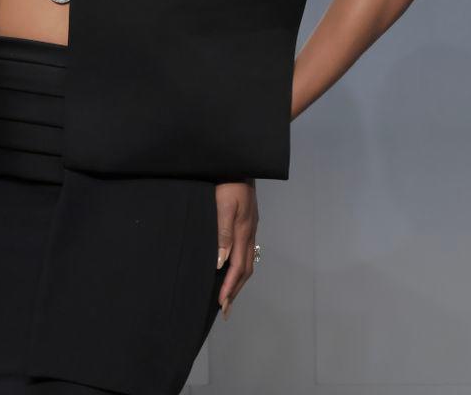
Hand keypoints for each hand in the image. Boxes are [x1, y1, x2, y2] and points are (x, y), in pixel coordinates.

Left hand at [215, 177, 258, 319]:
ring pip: (247, 262)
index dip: (230, 287)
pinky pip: (245, 251)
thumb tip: (220, 262)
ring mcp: (250, 228)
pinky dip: (239, 266)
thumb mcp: (223, 205)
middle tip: (225, 309)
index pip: (238, 267)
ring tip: (229, 295)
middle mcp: (249, 233)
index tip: (221, 304)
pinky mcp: (247, 223)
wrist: (238, 162)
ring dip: (238, 281)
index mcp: (242, 231)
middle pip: (245, 269)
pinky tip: (232, 268)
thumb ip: (222, 232)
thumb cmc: (227, 181)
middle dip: (235, 290)